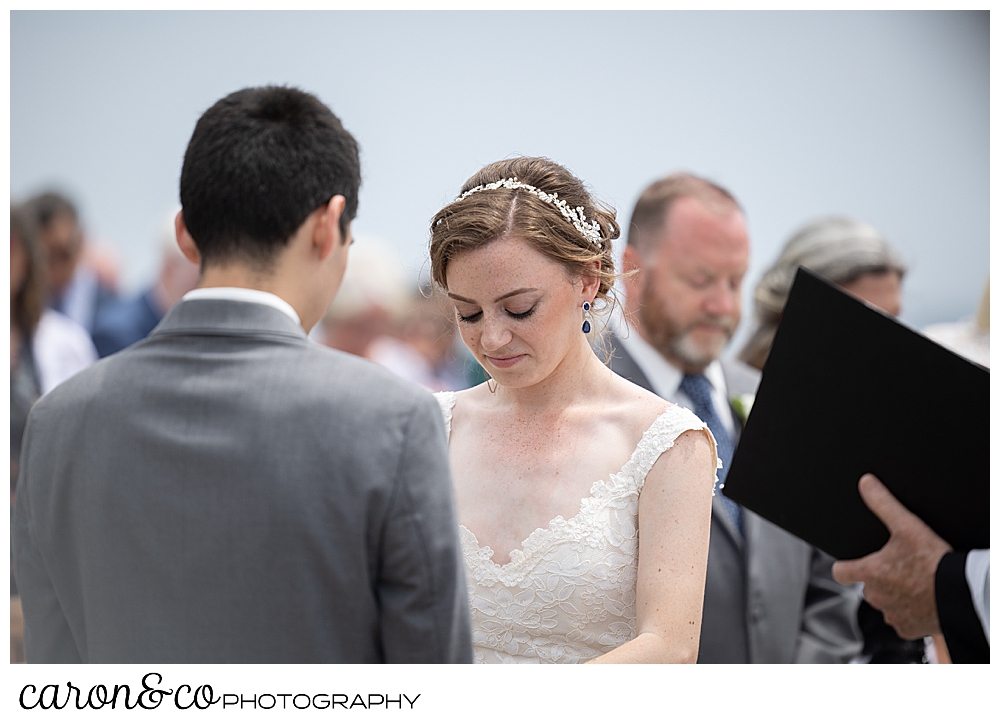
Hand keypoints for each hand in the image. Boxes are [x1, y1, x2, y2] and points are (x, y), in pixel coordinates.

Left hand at [831, 474, 951, 639]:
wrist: (962, 593)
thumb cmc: (934, 562)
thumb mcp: (908, 526)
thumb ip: (883, 504)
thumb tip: (866, 484)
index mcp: (869, 572)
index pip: (840, 571)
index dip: (845, 565)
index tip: (850, 563)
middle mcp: (875, 596)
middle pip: (867, 586)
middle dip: (880, 578)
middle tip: (900, 568)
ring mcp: (891, 614)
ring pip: (885, 602)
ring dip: (895, 595)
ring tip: (914, 582)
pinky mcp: (907, 628)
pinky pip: (902, 620)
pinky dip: (909, 611)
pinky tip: (922, 599)